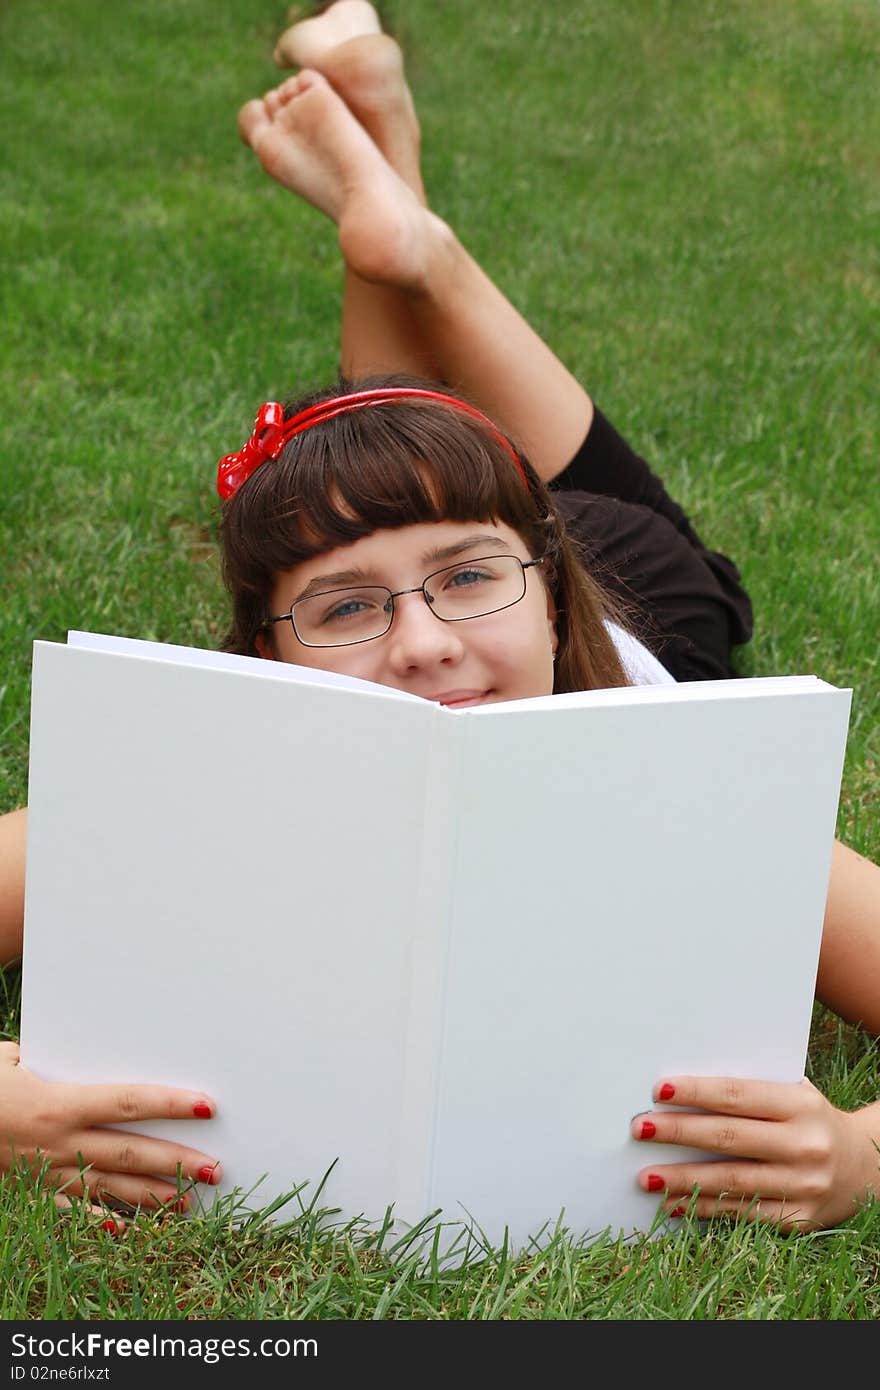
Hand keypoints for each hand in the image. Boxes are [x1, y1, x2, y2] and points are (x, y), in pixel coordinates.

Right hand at [0, 1041, 221, 1213]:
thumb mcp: (10, 1057)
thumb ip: (55, 1059)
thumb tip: (88, 1046)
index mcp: (58, 1104)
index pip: (127, 1102)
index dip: (169, 1103)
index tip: (206, 1105)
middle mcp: (58, 1142)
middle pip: (130, 1152)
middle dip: (177, 1161)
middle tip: (216, 1169)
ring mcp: (47, 1172)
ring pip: (110, 1186)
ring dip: (153, 1195)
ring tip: (190, 1199)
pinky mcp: (32, 1192)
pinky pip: (72, 1210)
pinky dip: (100, 1222)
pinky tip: (128, 1230)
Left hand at [631, 1075, 879, 1230]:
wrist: (865, 1168)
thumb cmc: (809, 1120)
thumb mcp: (793, 1093)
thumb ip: (750, 1089)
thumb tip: (682, 1090)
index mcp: (801, 1105)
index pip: (739, 1095)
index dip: (697, 1093)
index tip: (659, 1091)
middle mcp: (805, 1145)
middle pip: (730, 1138)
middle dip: (679, 1133)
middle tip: (640, 1129)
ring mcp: (803, 1186)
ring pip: (732, 1182)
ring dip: (683, 1180)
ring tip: (646, 1176)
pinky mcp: (798, 1220)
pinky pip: (743, 1214)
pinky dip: (704, 1209)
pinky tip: (673, 1204)